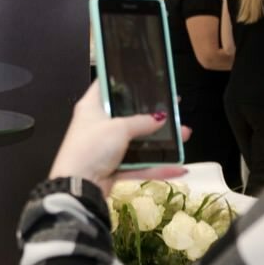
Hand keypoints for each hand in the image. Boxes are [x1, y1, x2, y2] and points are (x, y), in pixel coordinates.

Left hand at [48, 84, 187, 192]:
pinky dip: (157, 166)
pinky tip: (178, 167)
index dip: (124, 78)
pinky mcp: (113, 167)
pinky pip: (139, 164)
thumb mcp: (119, 128)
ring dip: (160, 140)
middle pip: (128, 114)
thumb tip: (161, 118)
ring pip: (137, 141)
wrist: (79, 188)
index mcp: (92, 107)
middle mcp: (98, 124)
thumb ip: (142, 122)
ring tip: (183, 134)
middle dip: (152, 113)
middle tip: (173, 107)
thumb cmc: (92, 148)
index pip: (106, 84)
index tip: (146, 76)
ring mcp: (106, 147)